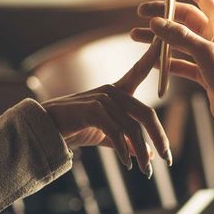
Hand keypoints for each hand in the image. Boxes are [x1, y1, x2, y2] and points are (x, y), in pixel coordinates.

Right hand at [41, 41, 170, 176]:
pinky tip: (127, 164)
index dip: (152, 56)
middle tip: (167, 158)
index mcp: (116, 90)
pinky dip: (124, 151)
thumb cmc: (75, 128)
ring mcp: (102, 98)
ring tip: (146, 171)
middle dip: (159, 138)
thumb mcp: (105, 135)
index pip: (139, 70)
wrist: (45, 130)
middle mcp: (112, 90)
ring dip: (141, 152)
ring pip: (132, 127)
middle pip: (146, 113)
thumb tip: (148, 156)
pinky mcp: (92, 109)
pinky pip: (116, 132)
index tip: (165, 42)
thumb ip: (126, 142)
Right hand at [130, 0, 213, 140]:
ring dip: (159, 38)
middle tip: (141, 13)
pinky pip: (180, 61)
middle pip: (185, 17)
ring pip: (179, 40)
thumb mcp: (207, 56)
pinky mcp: (204, 73)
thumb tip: (156, 22)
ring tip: (135, 36)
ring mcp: (209, 55)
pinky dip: (165, 61)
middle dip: (163, 14)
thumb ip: (181, 38)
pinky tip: (149, 62)